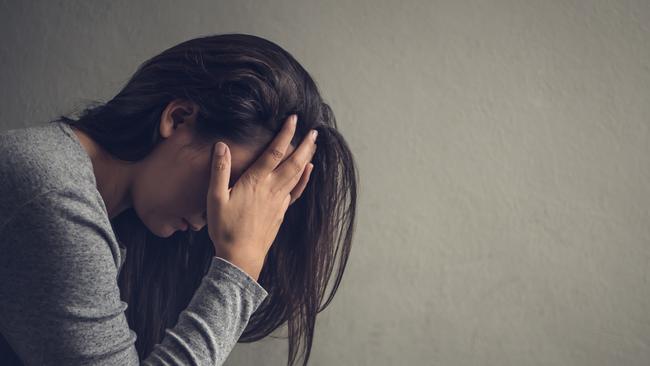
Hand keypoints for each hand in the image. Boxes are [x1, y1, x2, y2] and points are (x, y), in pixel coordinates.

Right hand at [206, 114, 316, 280]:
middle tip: (314, 130)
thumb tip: (221, 146)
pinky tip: (308, 171)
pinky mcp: (280, 212)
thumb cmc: (225, 228)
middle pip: (293, 161)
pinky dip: (304, 179)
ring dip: (306, 158)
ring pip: (297, 174)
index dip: (285, 134)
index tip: (294, 119)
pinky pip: (296, 191)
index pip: (274, 152)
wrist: (241, 257)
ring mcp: (279, 201)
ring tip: (314, 144)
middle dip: (304, 144)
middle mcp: (271, 189)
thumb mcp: (215, 198)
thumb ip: (219, 170)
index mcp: (256, 182)